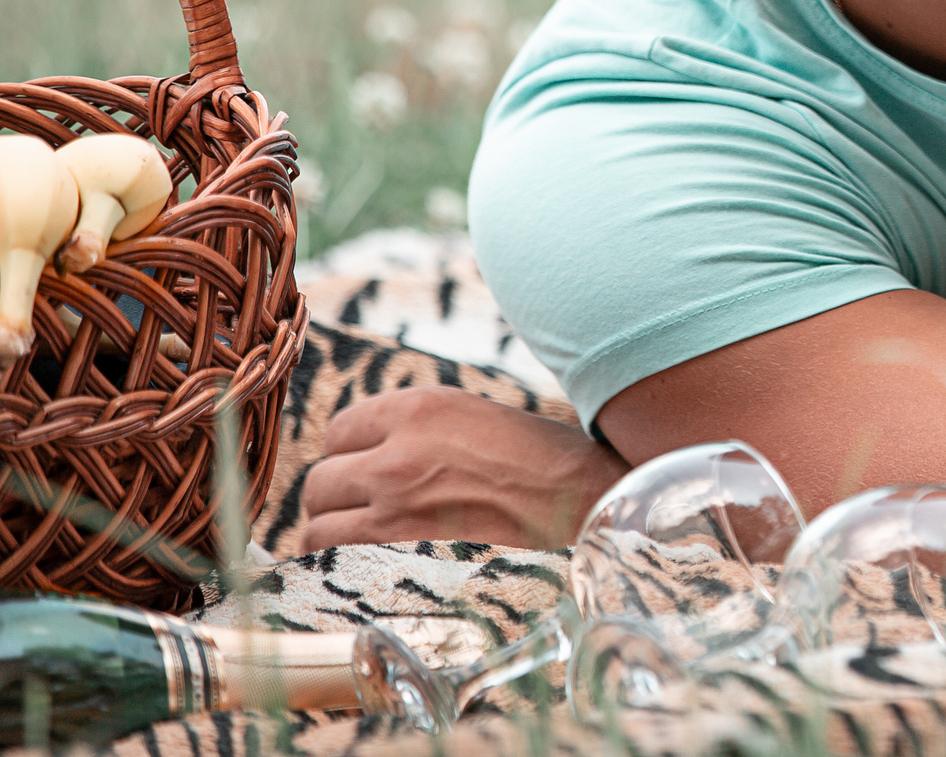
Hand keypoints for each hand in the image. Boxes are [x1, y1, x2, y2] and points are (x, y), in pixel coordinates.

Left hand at [301, 388, 627, 549]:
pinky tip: (377, 570)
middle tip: (371, 515)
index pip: (340, 431)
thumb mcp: (485, 421)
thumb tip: (378, 456)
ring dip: (338, 539)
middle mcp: (397, 454)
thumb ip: (425, 433)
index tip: (370, 476)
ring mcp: (393, 511)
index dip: (353, 457)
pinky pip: (335, 566)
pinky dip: (345, 571)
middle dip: (339, 500)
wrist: (593, 513)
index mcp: (423, 408)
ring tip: (374, 547)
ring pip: (317, 527)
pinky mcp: (398, 560)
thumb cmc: (554, 470)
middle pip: (319, 482)